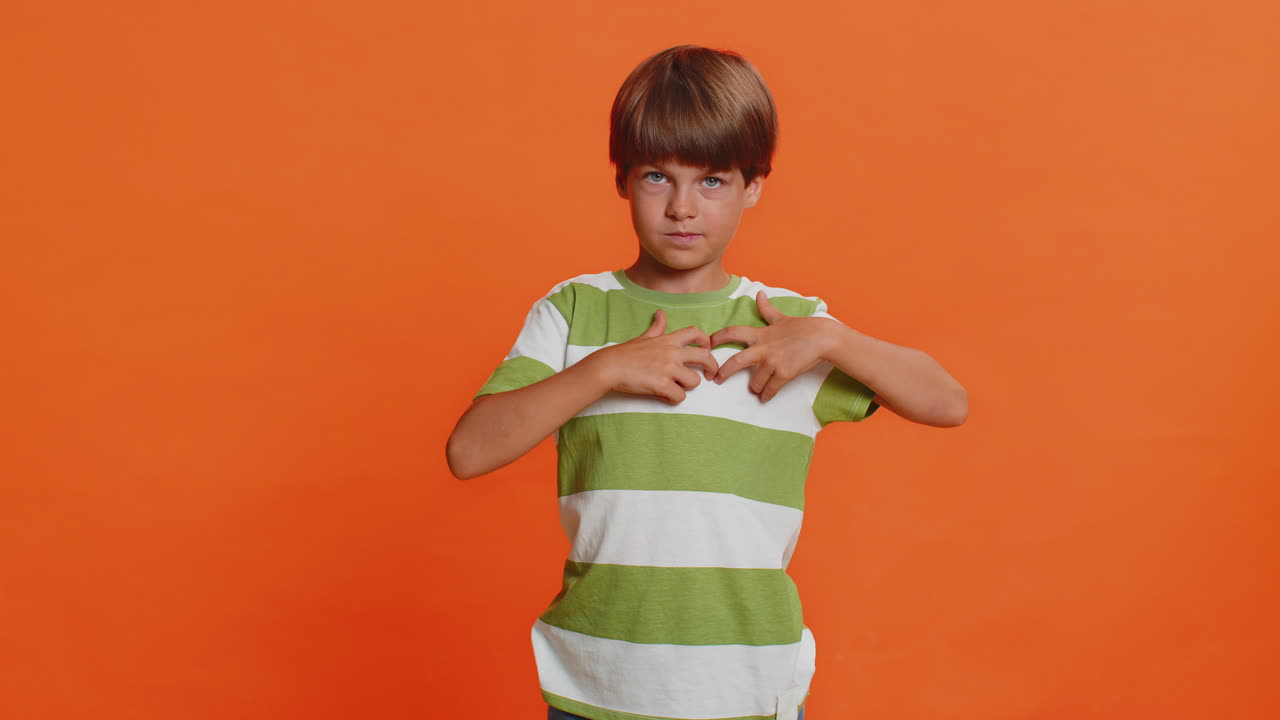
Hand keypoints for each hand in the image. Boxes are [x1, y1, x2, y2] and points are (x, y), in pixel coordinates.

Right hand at [586, 309, 720, 404]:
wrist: (609, 367)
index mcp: (668, 340)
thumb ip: (657, 327)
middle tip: (711, 376)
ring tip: (674, 387)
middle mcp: (672, 353)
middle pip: (705, 357)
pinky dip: (674, 399)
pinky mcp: (661, 385)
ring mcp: (668, 369)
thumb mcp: (644, 337)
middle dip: (712, 368)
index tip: (708, 350)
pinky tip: (664, 396)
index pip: (696, 333)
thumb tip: (661, 313)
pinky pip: (680, 396)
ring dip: (687, 386)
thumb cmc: (624, 353)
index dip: (707, 342)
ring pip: (695, 381)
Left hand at [709, 290, 838, 401]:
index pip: (733, 332)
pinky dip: (766, 395)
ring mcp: (773, 362)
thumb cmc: (803, 328)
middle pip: (736, 362)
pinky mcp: (785, 374)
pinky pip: (770, 389)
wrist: (823, 338)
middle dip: (723, 372)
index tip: (708, 344)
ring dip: (754, 388)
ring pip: (754, 382)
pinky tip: (765, 397)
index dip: (718, 337)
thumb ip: (766, 309)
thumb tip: (759, 293)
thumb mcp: (781, 318)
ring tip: (756, 389)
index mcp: (760, 334)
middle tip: (717, 380)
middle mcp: (764, 348)